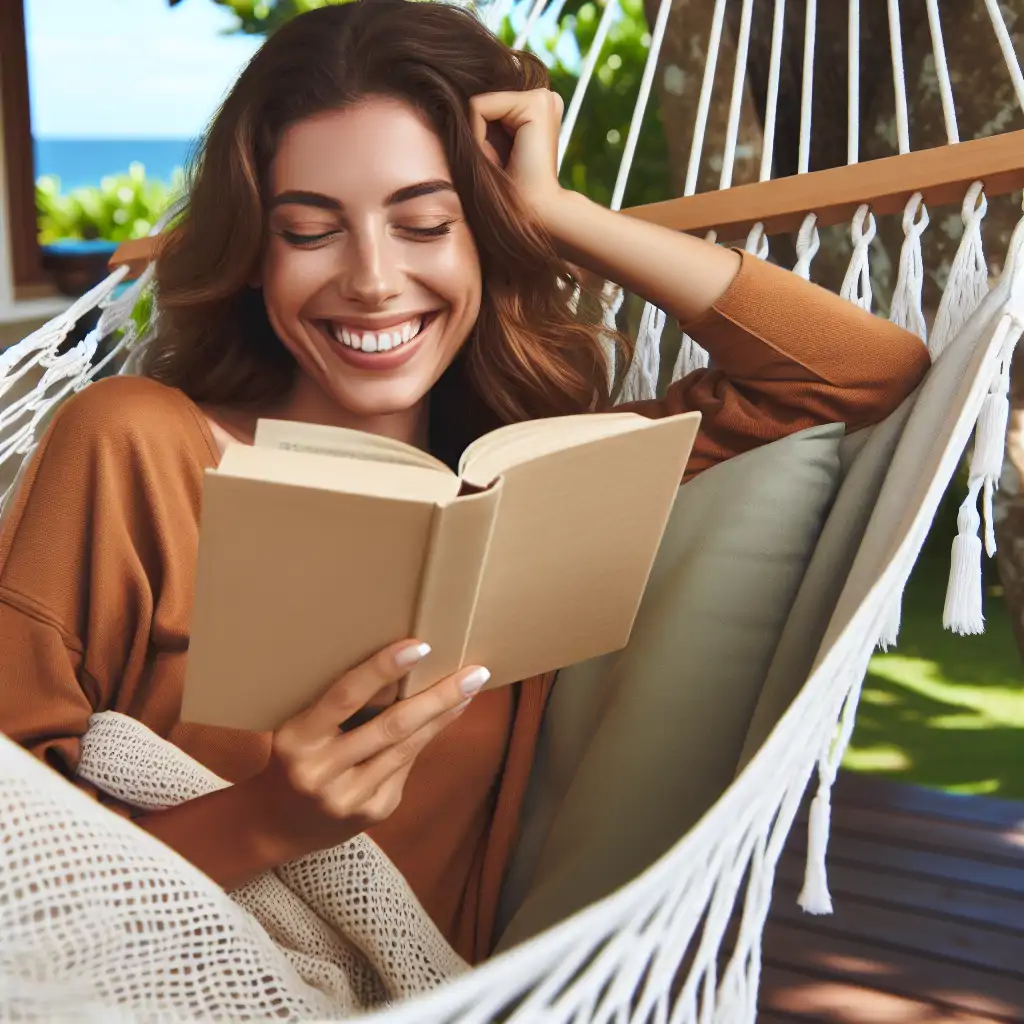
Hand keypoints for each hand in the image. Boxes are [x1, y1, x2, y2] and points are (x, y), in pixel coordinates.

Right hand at [248, 639, 489, 860]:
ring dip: (443, 716)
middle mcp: (321, 772)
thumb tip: (402, 664)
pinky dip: (425, 740)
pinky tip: (443, 718)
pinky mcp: (371, 813)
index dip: (382, 669)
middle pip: (391, 727)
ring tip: (470, 690)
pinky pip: (405, 768)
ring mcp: (348, 798)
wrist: (275, 825)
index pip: (345, 696)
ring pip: (406, 748)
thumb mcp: (300, 726)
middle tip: (473, 672)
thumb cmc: (295, 755)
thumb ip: (340, 704)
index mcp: (297, 739)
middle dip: (438, 697)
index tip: (418, 646)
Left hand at [469, 88, 564, 223]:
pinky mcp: (536, 103)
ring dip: (478, 136)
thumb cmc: (510, 192)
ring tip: (497, 162)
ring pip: (480, 103)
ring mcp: (543, 97)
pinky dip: (477, 135)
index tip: (496, 163)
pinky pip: (479, 107)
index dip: (478, 133)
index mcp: (535, 109)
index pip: (486, 104)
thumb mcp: (490, 149)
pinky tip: (494, 157)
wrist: (533, 214)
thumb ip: (481, 121)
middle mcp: (543, 97)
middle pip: (483, 101)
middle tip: (497, 164)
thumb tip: (451, 96)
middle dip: (478, 132)